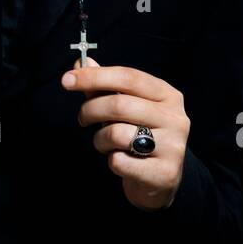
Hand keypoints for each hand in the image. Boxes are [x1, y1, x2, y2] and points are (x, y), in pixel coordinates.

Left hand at [62, 57, 189, 210]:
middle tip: (82, 119)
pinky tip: (119, 160)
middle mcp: (175, 118)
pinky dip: (111, 161)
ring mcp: (173, 146)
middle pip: (119, 104)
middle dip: (90, 110)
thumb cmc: (139, 137)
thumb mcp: (126, 109)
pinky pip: (120, 161)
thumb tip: (83, 63)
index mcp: (167, 95)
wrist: (161, 180)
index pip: (128, 77)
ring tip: (104, 143)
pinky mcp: (164, 172)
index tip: (67, 80)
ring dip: (100, 139)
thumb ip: (105, 87)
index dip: (95, 76)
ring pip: (117, 134)